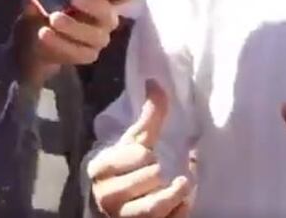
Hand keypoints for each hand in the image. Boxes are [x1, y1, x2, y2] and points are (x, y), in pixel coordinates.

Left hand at [32, 0, 128, 66]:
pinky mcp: (88, 54)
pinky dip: (62, 44)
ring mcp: (99, 37)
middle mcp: (105, 17)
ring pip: (96, 36)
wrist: (34, 37)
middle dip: (93, 5)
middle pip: (109, 14)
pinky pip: (81, 53)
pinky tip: (45, 35)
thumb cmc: (45, 8)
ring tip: (53, 19)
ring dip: (74, 27)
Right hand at [89, 80, 192, 216]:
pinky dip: (178, 213)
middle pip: (148, 178)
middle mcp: (106, 196)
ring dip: (173, 194)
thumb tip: (155, 81)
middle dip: (159, 173)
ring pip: (152, 207)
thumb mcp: (135, 143)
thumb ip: (148, 116)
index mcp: (100, 169)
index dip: (143, 154)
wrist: (118, 206)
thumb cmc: (127, 169)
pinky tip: (183, 203)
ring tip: (184, 183)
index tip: (146, 154)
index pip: (133, 156)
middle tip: (161, 169)